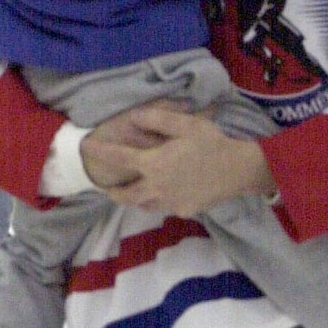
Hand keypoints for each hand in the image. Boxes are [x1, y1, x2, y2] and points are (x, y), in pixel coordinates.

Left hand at [84, 103, 275, 215]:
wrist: (239, 170)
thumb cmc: (212, 143)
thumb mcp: (186, 124)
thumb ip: (157, 119)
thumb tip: (134, 117)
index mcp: (154, 164)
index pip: (119, 158)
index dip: (101, 152)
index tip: (87, 148)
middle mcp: (157, 187)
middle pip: (126, 196)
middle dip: (114, 193)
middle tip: (109, 189)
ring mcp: (170, 203)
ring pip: (144, 205)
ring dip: (135, 199)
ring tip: (134, 192)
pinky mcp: (184, 210)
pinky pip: (164, 208)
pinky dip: (157, 202)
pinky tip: (164, 194)